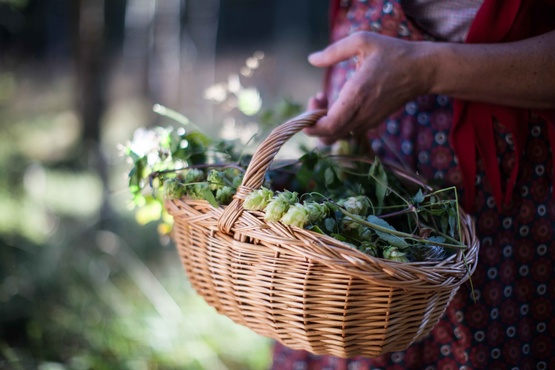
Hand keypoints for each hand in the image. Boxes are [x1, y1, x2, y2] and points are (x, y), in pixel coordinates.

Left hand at [303, 31, 433, 143]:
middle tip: (316, 99)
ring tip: (325, 99)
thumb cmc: (392, 53)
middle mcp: (362, 113)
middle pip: (329, 136)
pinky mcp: (372, 122)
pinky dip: (337, 122)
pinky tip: (338, 102)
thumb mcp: (363, 41)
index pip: (330, 125)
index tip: (309, 104)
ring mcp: (368, 121)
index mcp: (358, 94)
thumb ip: (334, 51)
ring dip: (324, 122)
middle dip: (313, 122)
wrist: (421, 71)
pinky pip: (347, 130)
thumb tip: (311, 59)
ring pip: (337, 135)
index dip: (312, 124)